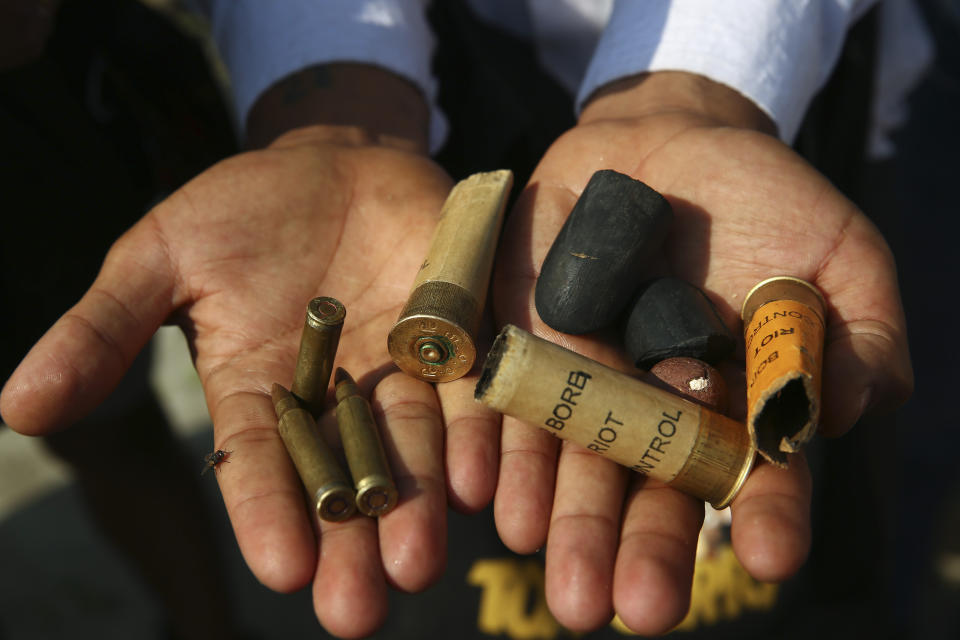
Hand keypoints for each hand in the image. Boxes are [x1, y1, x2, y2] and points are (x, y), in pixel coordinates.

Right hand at [0, 105, 497, 637]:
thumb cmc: (237, 211)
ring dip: (415, 508)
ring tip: (418, 563)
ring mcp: (399, 370)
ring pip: (410, 449)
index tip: (280, 571)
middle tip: (358, 612)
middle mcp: (332, 398)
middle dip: (350, 544)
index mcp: (257, 389)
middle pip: (342, 478)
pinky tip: (478, 483)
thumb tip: (19, 409)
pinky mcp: (454, 337)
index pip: (258, 463)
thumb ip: (104, 331)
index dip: (266, 515)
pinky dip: (472, 435)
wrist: (331, 161)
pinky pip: (468, 391)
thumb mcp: (159, 258)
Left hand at [490, 71, 911, 633]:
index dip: (765, 515)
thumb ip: (860, 336)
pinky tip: (477, 487)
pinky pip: (495, 394)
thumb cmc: (766, 201)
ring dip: (554, 511)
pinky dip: (486, 438)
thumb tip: (849, 414)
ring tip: (543, 555)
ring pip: (562, 456)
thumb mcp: (837, 256)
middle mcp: (647, 412)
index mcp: (729, 409)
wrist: (667, 140)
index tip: (772, 559)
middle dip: (634, 547)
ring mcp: (578, 377)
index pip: (749, 476)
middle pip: (641, 489)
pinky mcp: (516, 337)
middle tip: (626, 607)